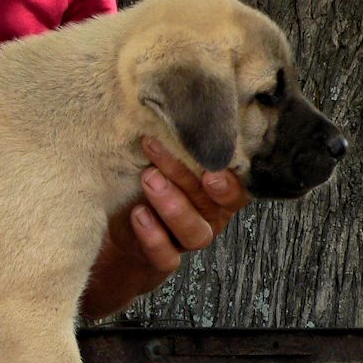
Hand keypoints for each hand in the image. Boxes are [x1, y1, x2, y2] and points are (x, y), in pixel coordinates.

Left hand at [80, 137, 251, 318]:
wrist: (125, 223)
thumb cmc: (150, 179)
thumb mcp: (163, 159)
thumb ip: (175, 142)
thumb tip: (171, 103)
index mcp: (219, 190)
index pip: (238, 185)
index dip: (230, 179)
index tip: (213, 166)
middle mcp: (210, 215)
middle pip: (208, 200)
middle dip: (183, 176)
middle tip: (156, 155)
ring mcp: (188, 239)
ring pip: (194, 231)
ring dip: (171, 205)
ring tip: (147, 179)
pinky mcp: (165, 258)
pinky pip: (167, 257)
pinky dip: (153, 238)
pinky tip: (138, 214)